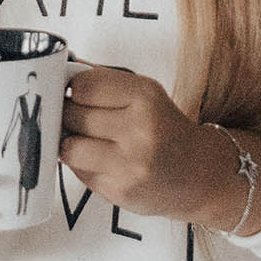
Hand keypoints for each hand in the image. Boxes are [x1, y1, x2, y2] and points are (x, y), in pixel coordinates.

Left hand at [61, 68, 260, 227]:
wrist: (199, 175)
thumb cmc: (164, 128)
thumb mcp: (144, 93)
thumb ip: (102, 80)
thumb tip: (61, 69)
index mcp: (144, 96)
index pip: (83, 85)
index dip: (73, 89)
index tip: (76, 94)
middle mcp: (139, 129)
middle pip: (72, 114)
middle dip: (68, 115)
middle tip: (78, 117)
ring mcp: (129, 163)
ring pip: (69, 146)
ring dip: (71, 143)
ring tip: (87, 140)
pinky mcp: (120, 191)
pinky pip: (79, 172)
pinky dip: (83, 165)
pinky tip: (101, 162)